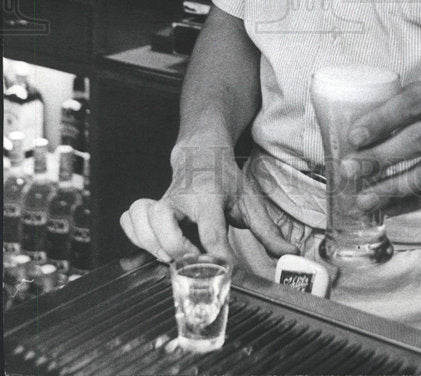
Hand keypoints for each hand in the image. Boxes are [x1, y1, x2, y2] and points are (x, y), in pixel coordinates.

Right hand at [119, 143, 296, 263]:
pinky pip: (130, 220)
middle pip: (164, 221)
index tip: (225, 271)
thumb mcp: (249, 199)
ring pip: (143, 220)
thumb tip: (288, 253)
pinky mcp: (149, 207)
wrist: (200, 150)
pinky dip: (135, 236)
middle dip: (176, 248)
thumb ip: (267, 230)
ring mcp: (161, 202)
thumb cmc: (223, 176)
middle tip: (192, 261)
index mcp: (209, 195)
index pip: (211, 230)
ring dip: (153, 245)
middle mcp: (181, 198)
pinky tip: (152, 246)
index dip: (217, 255)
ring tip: (172, 257)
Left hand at [340, 66, 420, 213]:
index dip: (381, 120)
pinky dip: (417, 201)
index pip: (413, 102)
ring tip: (364, 198)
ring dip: (393, 188)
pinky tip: (393, 207)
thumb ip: (418, 98)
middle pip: (419, 140)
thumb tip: (370, 126)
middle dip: (379, 158)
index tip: (354, 136)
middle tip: (350, 169)